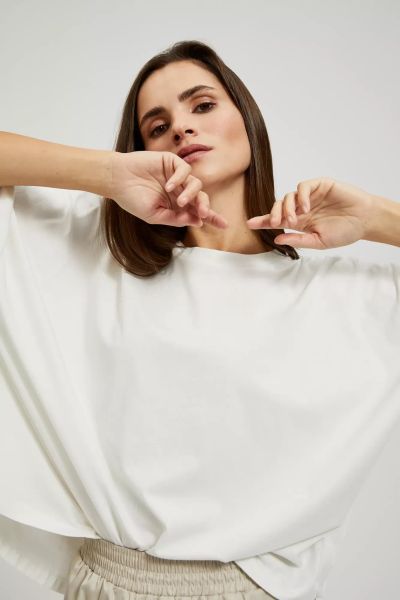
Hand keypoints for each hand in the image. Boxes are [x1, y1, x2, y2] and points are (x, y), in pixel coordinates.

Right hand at [109, 150, 227, 228]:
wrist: (116, 180)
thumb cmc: (132, 199)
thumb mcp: (155, 215)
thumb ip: (176, 218)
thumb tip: (198, 221)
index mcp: (176, 206)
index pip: (198, 212)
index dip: (212, 218)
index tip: (225, 225)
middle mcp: (179, 191)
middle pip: (201, 198)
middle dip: (206, 207)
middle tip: (204, 213)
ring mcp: (176, 176)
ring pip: (196, 184)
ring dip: (191, 195)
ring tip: (180, 201)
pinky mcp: (171, 162)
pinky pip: (185, 170)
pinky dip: (180, 178)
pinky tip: (169, 185)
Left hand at [246, 177, 374, 249]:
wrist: (365, 221)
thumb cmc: (344, 232)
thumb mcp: (318, 241)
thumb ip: (298, 240)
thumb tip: (277, 239)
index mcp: (300, 222)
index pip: (277, 220)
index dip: (262, 220)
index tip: (249, 224)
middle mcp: (302, 208)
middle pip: (278, 207)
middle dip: (272, 214)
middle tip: (274, 223)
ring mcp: (310, 196)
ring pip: (288, 196)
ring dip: (286, 208)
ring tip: (294, 220)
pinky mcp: (320, 185)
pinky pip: (303, 187)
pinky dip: (300, 196)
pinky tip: (305, 208)